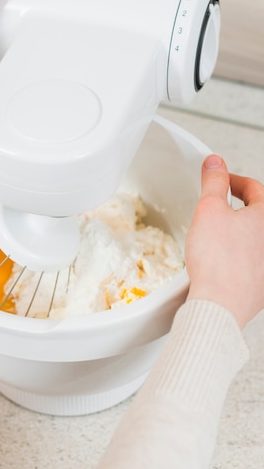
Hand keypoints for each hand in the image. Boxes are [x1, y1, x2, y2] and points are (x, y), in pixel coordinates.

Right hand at [185, 154, 263, 327]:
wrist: (219, 304)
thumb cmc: (217, 262)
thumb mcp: (209, 209)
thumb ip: (214, 182)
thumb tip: (216, 164)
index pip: (254, 187)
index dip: (232, 180)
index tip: (220, 181)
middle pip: (257, 212)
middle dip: (238, 206)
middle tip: (218, 206)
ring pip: (254, 237)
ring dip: (239, 230)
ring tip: (217, 234)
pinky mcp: (262, 283)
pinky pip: (252, 259)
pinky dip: (239, 253)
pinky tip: (222, 259)